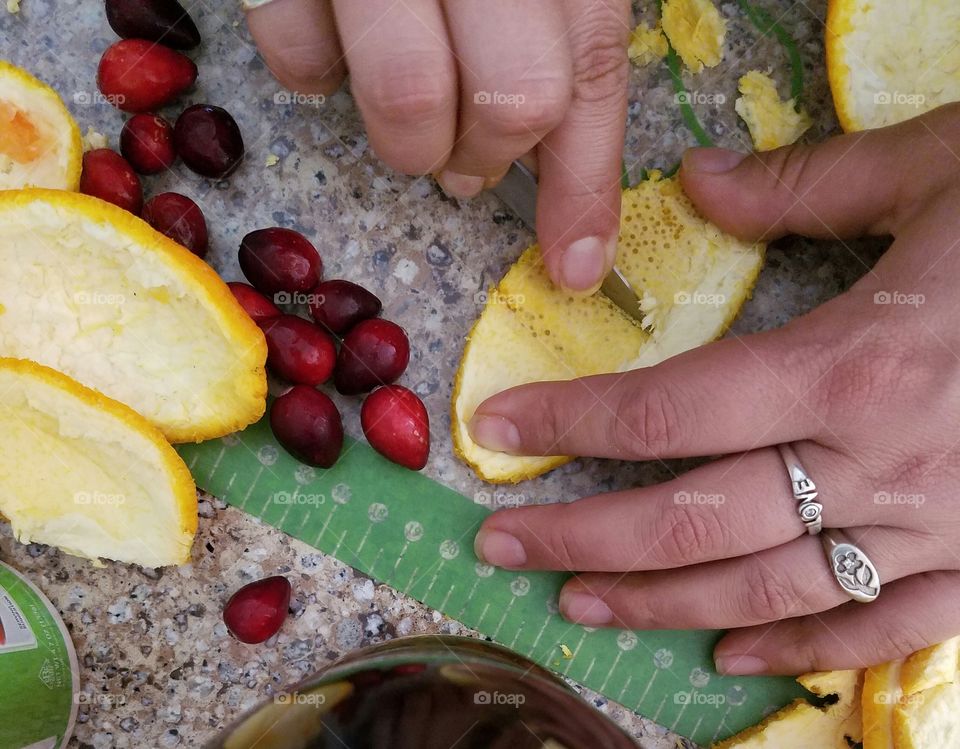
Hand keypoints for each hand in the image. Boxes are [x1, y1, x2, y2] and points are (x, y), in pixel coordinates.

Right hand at [245, 0, 631, 292]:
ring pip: (407, 100)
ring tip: (403, 120)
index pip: (590, 79)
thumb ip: (561, 39)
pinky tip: (332, 42)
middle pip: (513, 103)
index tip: (577, 267)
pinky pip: (298, 59)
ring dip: (405, 143)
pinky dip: (313, 75)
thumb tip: (550, 172)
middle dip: (482, 160)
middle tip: (462, 161)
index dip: (585, 192)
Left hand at [469, 104, 959, 674]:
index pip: (671, 408)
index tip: (499, 433)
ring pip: (770, 590)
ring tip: (578, 605)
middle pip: (696, 519)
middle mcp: (889, 461)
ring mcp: (944, 528)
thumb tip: (702, 186)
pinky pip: (886, 632)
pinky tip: (733, 660)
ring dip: (661, 605)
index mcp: (860, 361)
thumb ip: (808, 186)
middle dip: (583, 538)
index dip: (571, 423)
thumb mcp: (942, 173)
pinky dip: (803, 652)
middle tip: (500, 547)